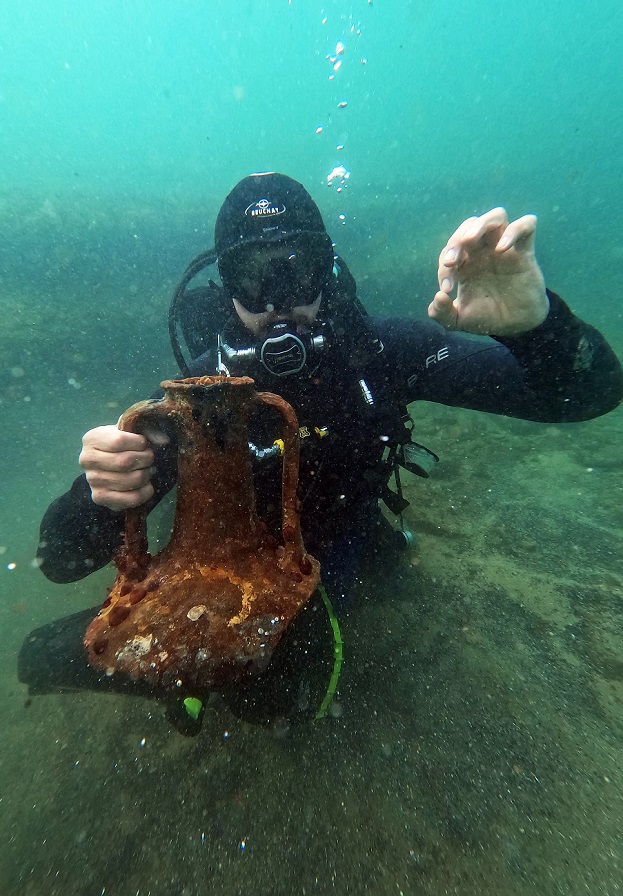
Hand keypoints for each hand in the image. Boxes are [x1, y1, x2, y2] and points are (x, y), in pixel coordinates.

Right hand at [79, 424, 168, 510]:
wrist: (109, 464)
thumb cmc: (123, 443)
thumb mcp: (133, 430)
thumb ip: (148, 430)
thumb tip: (164, 441)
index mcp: (91, 438)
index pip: (119, 441)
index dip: (139, 443)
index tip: (144, 444)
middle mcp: (86, 459)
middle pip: (125, 462)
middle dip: (145, 459)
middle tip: (149, 458)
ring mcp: (91, 480)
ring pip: (130, 480)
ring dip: (146, 475)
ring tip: (147, 470)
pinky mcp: (100, 497)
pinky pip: (130, 499)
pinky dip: (145, 492)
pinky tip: (146, 485)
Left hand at [428, 208, 548, 335]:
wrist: (517, 327)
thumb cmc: (488, 319)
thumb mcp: (459, 321)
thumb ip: (442, 314)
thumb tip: (438, 297)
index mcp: (466, 263)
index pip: (449, 251)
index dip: (443, 268)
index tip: (447, 290)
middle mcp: (484, 251)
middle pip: (469, 225)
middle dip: (456, 240)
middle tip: (451, 262)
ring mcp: (505, 249)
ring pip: (496, 216)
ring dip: (480, 224)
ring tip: (469, 240)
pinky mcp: (526, 252)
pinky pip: (526, 225)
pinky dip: (514, 230)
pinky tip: (501, 249)